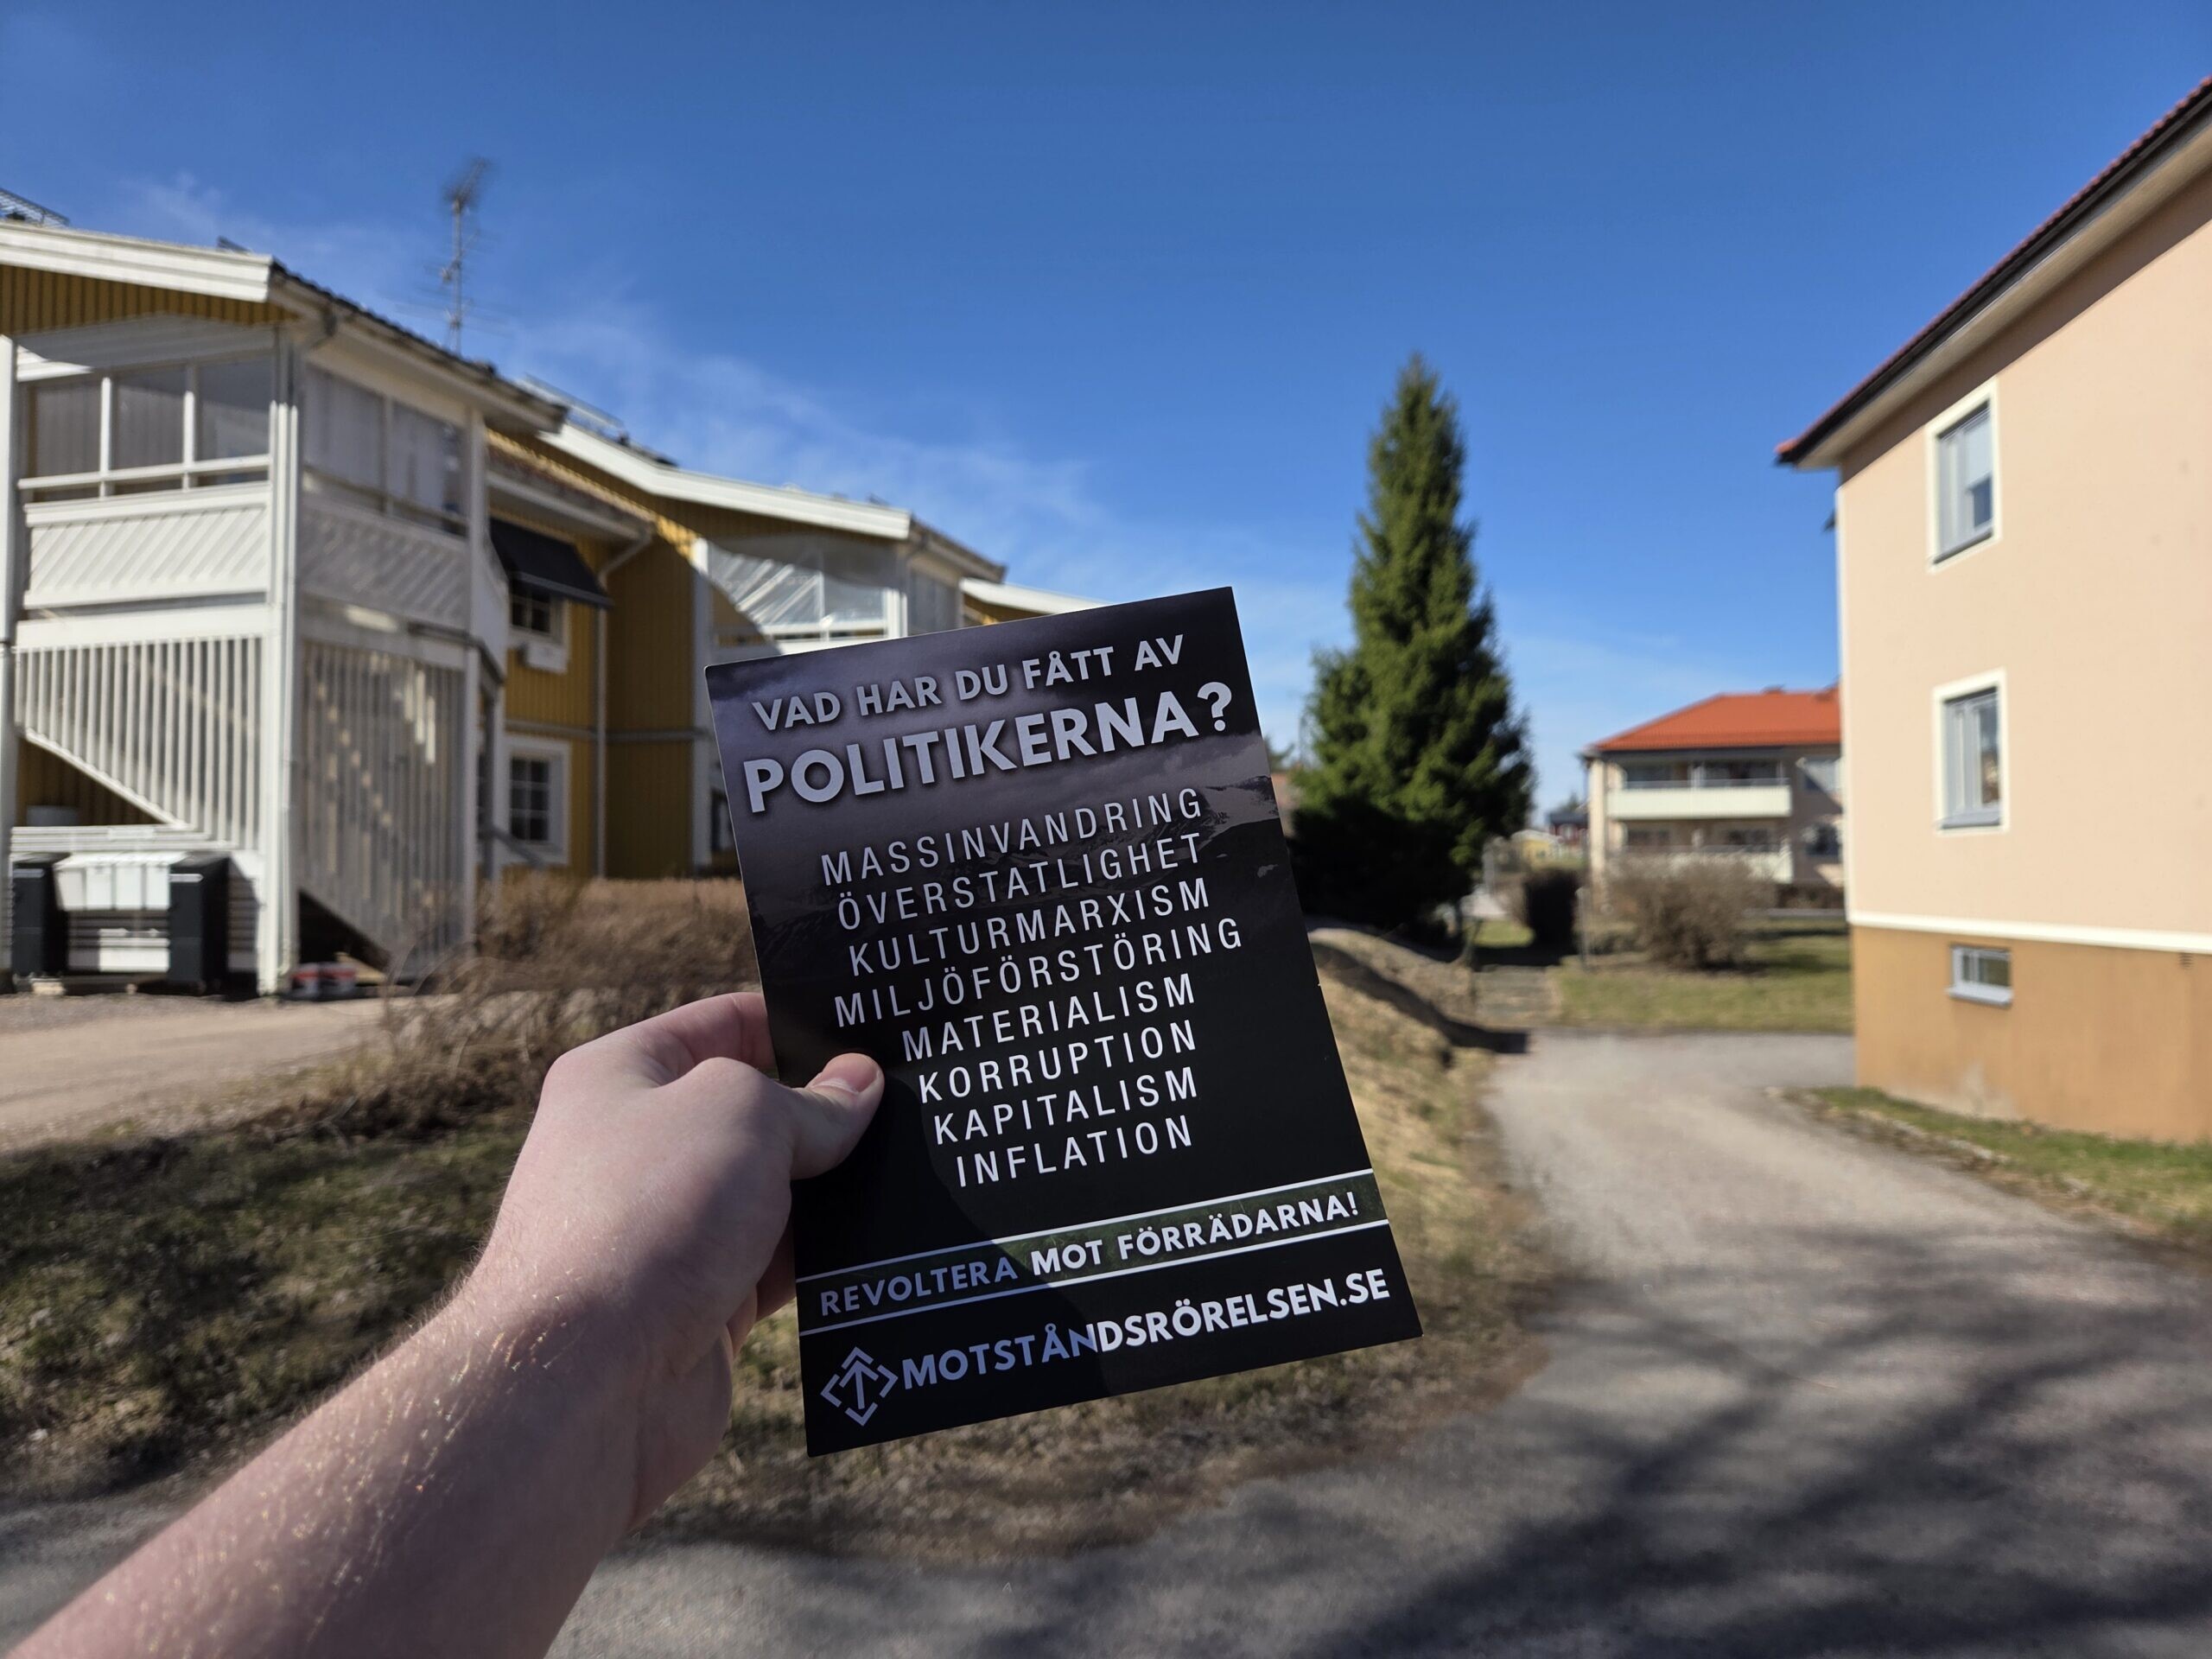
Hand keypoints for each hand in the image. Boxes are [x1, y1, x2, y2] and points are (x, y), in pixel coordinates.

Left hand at [459, 991, 881, 1526]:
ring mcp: (667, 1230)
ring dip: (831, 1190)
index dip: (794, 1022)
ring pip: (771, 1194)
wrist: (586, 1379)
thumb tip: (859, 1087)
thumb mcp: (743, 1113)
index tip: (870, 1029)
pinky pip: (777, 1265)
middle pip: (753, 1113)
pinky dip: (823, 1257)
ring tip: (915, 1168)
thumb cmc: (648, 1213)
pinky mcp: (698, 1304)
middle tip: (909, 1099)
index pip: (721, 1025)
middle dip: (825, 1112)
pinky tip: (882, 1242)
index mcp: (619, 1077)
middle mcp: (635, 1149)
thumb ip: (809, 1099)